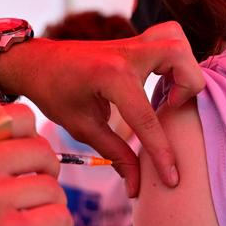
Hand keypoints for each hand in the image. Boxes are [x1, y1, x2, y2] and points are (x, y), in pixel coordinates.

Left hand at [0, 21, 204, 196]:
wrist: (37, 63)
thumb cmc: (54, 93)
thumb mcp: (82, 128)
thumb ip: (115, 154)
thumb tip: (135, 185)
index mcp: (110, 76)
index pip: (147, 119)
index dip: (162, 154)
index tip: (172, 177)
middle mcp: (126, 54)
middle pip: (178, 57)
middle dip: (187, 88)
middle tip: (170, 109)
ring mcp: (131, 43)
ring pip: (177, 42)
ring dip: (184, 70)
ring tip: (170, 95)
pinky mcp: (133, 43)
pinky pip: (168, 39)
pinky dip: (175, 60)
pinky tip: (164, 82)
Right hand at [0, 104, 71, 225]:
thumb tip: (36, 135)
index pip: (20, 116)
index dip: (31, 140)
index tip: (23, 164)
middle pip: (43, 151)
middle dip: (44, 176)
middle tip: (27, 200)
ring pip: (54, 188)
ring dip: (48, 208)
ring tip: (23, 224)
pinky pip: (60, 217)